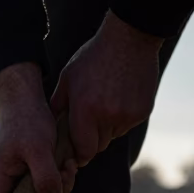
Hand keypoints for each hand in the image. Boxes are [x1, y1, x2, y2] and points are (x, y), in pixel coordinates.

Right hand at [0, 62, 76, 192]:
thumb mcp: (39, 148)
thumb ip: (45, 177)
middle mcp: (4, 181)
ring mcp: (15, 175)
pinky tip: (68, 163)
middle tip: (64, 190)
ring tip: (70, 167)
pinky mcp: (28, 169)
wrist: (24, 96)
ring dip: (58, 188)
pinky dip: (58, 178)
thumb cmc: (26, 120)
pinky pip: (44, 184)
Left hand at [51, 11, 162, 166]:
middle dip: (92, 140)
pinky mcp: (142, 111)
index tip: (76, 151)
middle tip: (88, 123)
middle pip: (99, 146)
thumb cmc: (93, 57)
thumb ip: (58, 105)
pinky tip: (119, 97)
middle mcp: (107, 117)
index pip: (84, 151)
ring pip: (113, 135)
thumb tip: (51, 127)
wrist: (129, 38)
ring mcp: (128, 116)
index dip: (79, 154)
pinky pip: (128, 124)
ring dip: (107, 128)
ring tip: (104, 103)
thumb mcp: (68, 78)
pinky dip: (122, 118)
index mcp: (85, 111)